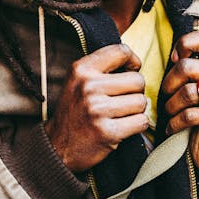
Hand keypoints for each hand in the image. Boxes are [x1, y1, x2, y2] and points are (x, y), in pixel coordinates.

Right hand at [44, 43, 150, 173]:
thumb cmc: (74, 112)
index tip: (129, 71)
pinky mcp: (107, 132)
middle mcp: (88, 87)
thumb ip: (101, 68)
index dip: (132, 62)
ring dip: (136, 110)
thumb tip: (135, 62)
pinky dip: (137, 126)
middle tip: (121, 101)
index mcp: (81, 70)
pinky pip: (141, 122)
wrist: (57, 146)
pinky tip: (122, 127)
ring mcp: (97, 110)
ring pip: (141, 102)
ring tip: (119, 115)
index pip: (121, 51)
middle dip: (135, 92)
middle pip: (137, 80)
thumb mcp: (78, 81)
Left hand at [161, 31, 198, 182]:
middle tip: (165, 98)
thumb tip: (172, 55)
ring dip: (171, 106)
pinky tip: (172, 129)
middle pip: (187, 67)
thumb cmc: (197, 121)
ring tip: (170, 115)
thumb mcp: (190, 92)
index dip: (186, 44)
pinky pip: (190, 114)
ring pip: (187, 92)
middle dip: (168, 85)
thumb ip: (185, 72)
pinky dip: (175, 123)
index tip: (174, 60)